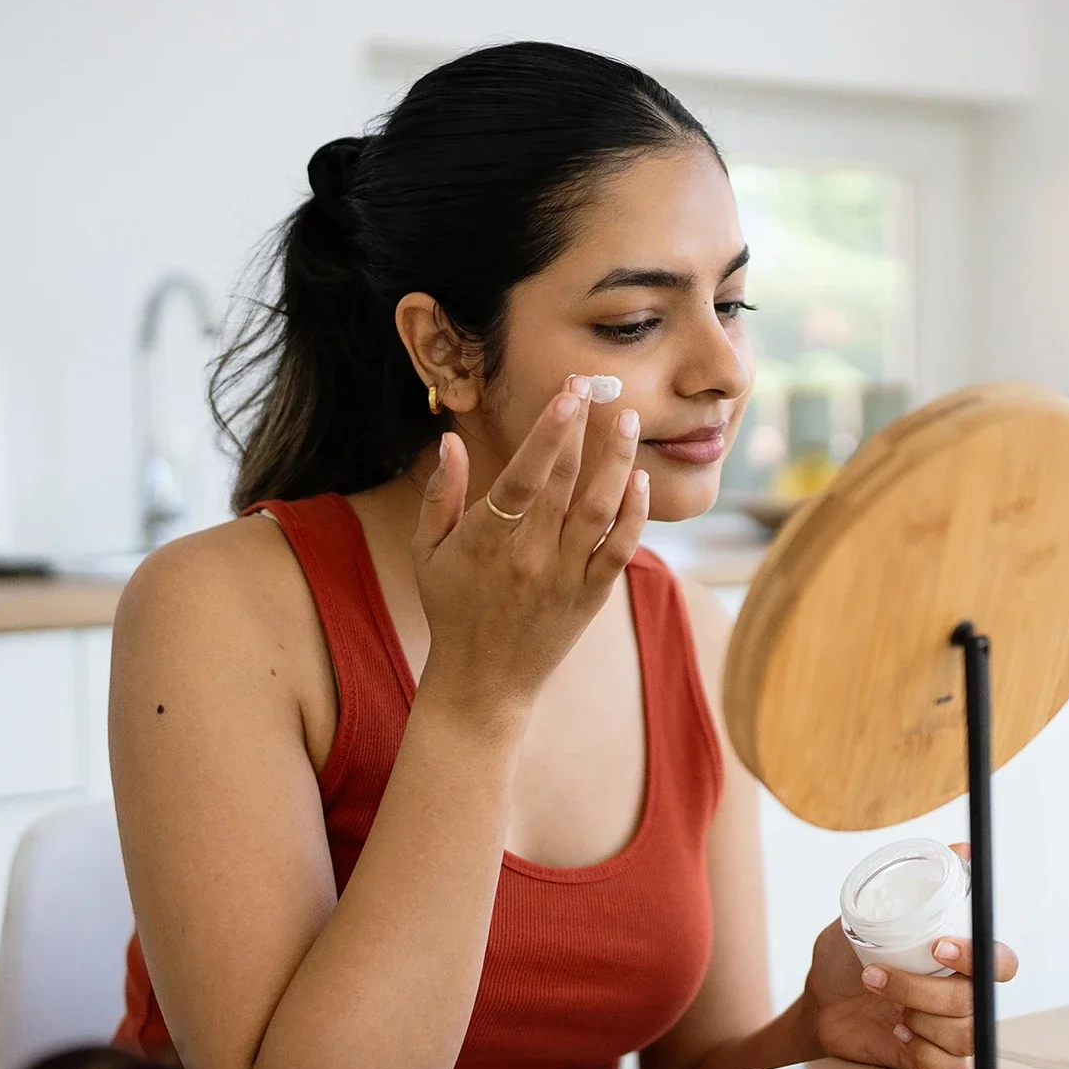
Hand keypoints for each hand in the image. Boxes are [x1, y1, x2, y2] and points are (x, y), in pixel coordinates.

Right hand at [412, 378, 647, 718]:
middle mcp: (530, 557)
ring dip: (618, 461)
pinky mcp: (590, 597)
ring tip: (630, 418)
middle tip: (600, 384)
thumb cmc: (451, 610)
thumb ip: (441, 496)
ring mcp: (564, 578)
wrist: (483, 683)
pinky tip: (641, 480)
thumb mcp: (427, 553)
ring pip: (599, 510)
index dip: (548, 434)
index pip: (523, 478)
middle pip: (565, 483)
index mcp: (487, 541)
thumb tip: (451, 442)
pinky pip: (619, 551)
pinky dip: (634, 515)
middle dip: (585, 429)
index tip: (568, 395)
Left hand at [801, 842, 1020, 1068]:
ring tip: (879, 999)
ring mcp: (950, 1030)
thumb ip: (908, 885)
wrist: (818, 1002)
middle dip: (924, 989)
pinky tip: (898, 1033)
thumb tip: (958, 848)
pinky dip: (923, 1051)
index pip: (999, 961)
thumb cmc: (847, 956)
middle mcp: (962, 995)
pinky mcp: (933, 1062)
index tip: (938, 946)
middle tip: (875, 975)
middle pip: (975, 1000)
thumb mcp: (867, 914)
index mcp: (959, 959)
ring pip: (964, 1035)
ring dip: (917, 1015)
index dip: (979, 956)